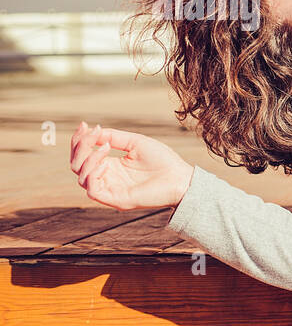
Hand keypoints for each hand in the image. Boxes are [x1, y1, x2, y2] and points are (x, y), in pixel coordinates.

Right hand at [69, 121, 194, 209]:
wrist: (181, 178)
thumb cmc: (163, 161)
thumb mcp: (135, 142)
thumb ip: (113, 137)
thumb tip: (91, 132)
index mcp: (111, 165)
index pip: (83, 155)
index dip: (80, 140)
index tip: (84, 125)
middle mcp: (107, 178)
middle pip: (77, 165)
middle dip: (81, 147)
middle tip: (92, 134)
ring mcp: (111, 190)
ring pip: (81, 176)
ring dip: (89, 158)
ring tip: (106, 147)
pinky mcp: (116, 200)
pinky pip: (92, 190)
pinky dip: (93, 174)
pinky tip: (106, 163)